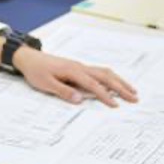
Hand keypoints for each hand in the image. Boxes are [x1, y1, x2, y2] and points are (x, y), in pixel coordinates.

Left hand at [13, 46, 137, 107]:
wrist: (29, 58)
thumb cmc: (36, 71)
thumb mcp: (45, 84)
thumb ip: (63, 91)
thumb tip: (80, 99)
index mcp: (73, 71)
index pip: (93, 85)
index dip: (106, 96)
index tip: (116, 106)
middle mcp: (80, 67)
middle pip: (105, 76)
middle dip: (121, 87)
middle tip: (135, 98)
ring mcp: (80, 66)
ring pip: (104, 72)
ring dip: (119, 81)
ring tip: (132, 90)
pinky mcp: (78, 68)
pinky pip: (99, 72)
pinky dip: (111, 77)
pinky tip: (116, 83)